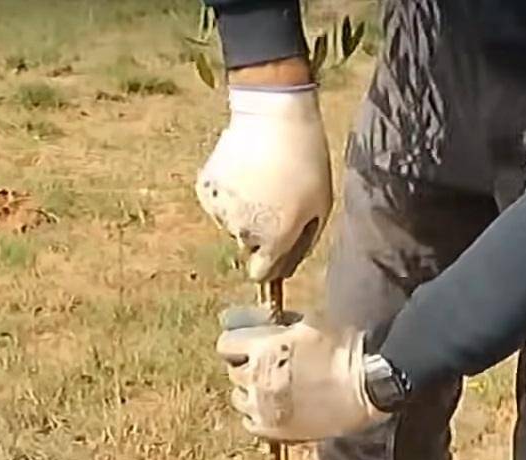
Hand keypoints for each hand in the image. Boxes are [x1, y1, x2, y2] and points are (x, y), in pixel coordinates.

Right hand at [196, 83, 331, 282]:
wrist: (273, 117)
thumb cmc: (305, 162)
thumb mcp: (320, 206)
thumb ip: (302, 243)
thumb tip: (285, 268)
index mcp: (273, 241)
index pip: (261, 274)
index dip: (271, 263)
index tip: (277, 247)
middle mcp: (242, 233)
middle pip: (249, 246)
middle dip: (261, 232)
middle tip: (277, 198)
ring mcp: (220, 211)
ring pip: (232, 224)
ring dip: (244, 211)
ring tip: (262, 178)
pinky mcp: (205, 189)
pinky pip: (218, 203)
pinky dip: (229, 193)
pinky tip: (243, 170)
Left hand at [216, 308, 385, 442]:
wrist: (367, 389)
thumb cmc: (344, 351)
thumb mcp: (311, 323)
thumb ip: (283, 324)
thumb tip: (269, 323)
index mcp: (264, 349)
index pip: (226, 344)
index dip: (237, 343)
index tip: (247, 344)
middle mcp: (256, 379)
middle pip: (233, 372)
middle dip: (246, 366)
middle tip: (265, 365)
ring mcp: (263, 408)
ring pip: (239, 398)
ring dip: (250, 391)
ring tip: (270, 388)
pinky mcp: (274, 431)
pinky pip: (250, 422)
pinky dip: (257, 415)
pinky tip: (273, 408)